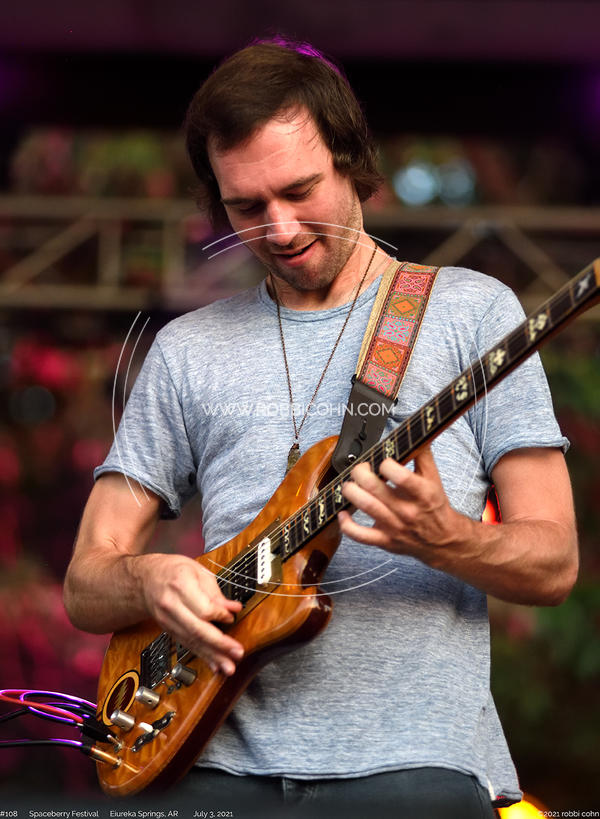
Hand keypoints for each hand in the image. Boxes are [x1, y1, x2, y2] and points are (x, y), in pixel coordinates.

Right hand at [135, 553, 243, 675]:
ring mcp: (168, 621)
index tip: (231, 617)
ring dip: (212, 656)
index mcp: (180, 585)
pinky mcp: (169, 631)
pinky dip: (202, 656)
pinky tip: (214, 665)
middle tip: (237, 652)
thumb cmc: (173, 571)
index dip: (220, 615)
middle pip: (197, 629)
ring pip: (192, 641)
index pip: (203, 608)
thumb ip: (216, 592)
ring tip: (229, 667)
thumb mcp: (197, 571)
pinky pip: (187, 645)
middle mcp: (171, 606)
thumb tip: (233, 608)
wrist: (145, 580)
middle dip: (219, 644)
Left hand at [338, 446, 466, 562]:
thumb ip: (422, 454)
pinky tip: (343, 513)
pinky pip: (360, 535)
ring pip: (366, 507)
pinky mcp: (384, 540)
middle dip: (361, 473)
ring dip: (351, 491)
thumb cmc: (434, 506)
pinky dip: (346, 524)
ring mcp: (394, 526)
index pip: (401, 476)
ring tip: (350, 484)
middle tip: (361, 468)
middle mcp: (408, 511)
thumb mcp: (434, 478)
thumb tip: (411, 432)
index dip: (386, 465)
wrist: (441, 540)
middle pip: (376, 489)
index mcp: (422, 493)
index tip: (383, 460)